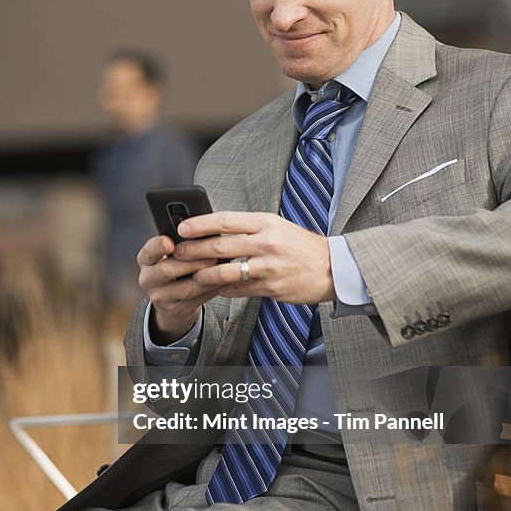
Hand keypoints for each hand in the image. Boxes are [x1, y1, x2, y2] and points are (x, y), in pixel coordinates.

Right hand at [137, 235, 220, 343]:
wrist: (172, 299)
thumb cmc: (175, 268)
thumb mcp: (170, 254)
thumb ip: (181, 243)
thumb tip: (204, 232)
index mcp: (146, 259)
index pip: (149, 250)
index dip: (158, 246)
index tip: (170, 243)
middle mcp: (148, 278)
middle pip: (167, 270)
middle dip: (192, 262)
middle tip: (212, 255)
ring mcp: (160, 297)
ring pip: (186, 288)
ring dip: (207, 277)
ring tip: (222, 268)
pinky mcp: (175, 309)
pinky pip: (197, 300)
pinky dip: (212, 289)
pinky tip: (222, 280)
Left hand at [172, 211, 334, 303]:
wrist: (332, 268)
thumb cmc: (300, 245)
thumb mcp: (276, 227)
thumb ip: (249, 228)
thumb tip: (216, 229)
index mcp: (266, 223)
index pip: (226, 220)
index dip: (200, 224)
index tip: (182, 228)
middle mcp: (267, 243)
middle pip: (220, 247)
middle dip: (194, 251)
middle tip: (179, 253)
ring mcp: (269, 267)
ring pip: (225, 272)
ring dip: (204, 275)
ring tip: (193, 275)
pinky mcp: (271, 288)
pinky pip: (239, 289)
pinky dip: (223, 289)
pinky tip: (214, 288)